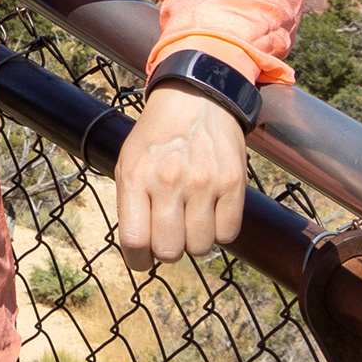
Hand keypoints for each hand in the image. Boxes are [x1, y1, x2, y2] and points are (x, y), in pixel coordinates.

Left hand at [115, 89, 248, 270]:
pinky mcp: (233, 183)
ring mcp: (204, 182)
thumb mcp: (128, 163)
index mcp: (135, 176)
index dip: (138, 261)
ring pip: (201, 247)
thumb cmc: (157, 138)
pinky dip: (220, 232)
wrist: (196, 100)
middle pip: (169, 251)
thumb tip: (140, 252)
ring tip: (191, 221)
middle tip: (169, 236)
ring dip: (195, 242)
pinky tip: (211, 213)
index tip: (143, 260)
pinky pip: (229, 234)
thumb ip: (130, 206)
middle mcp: (169, 180)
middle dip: (168, 251)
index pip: (134, 241)